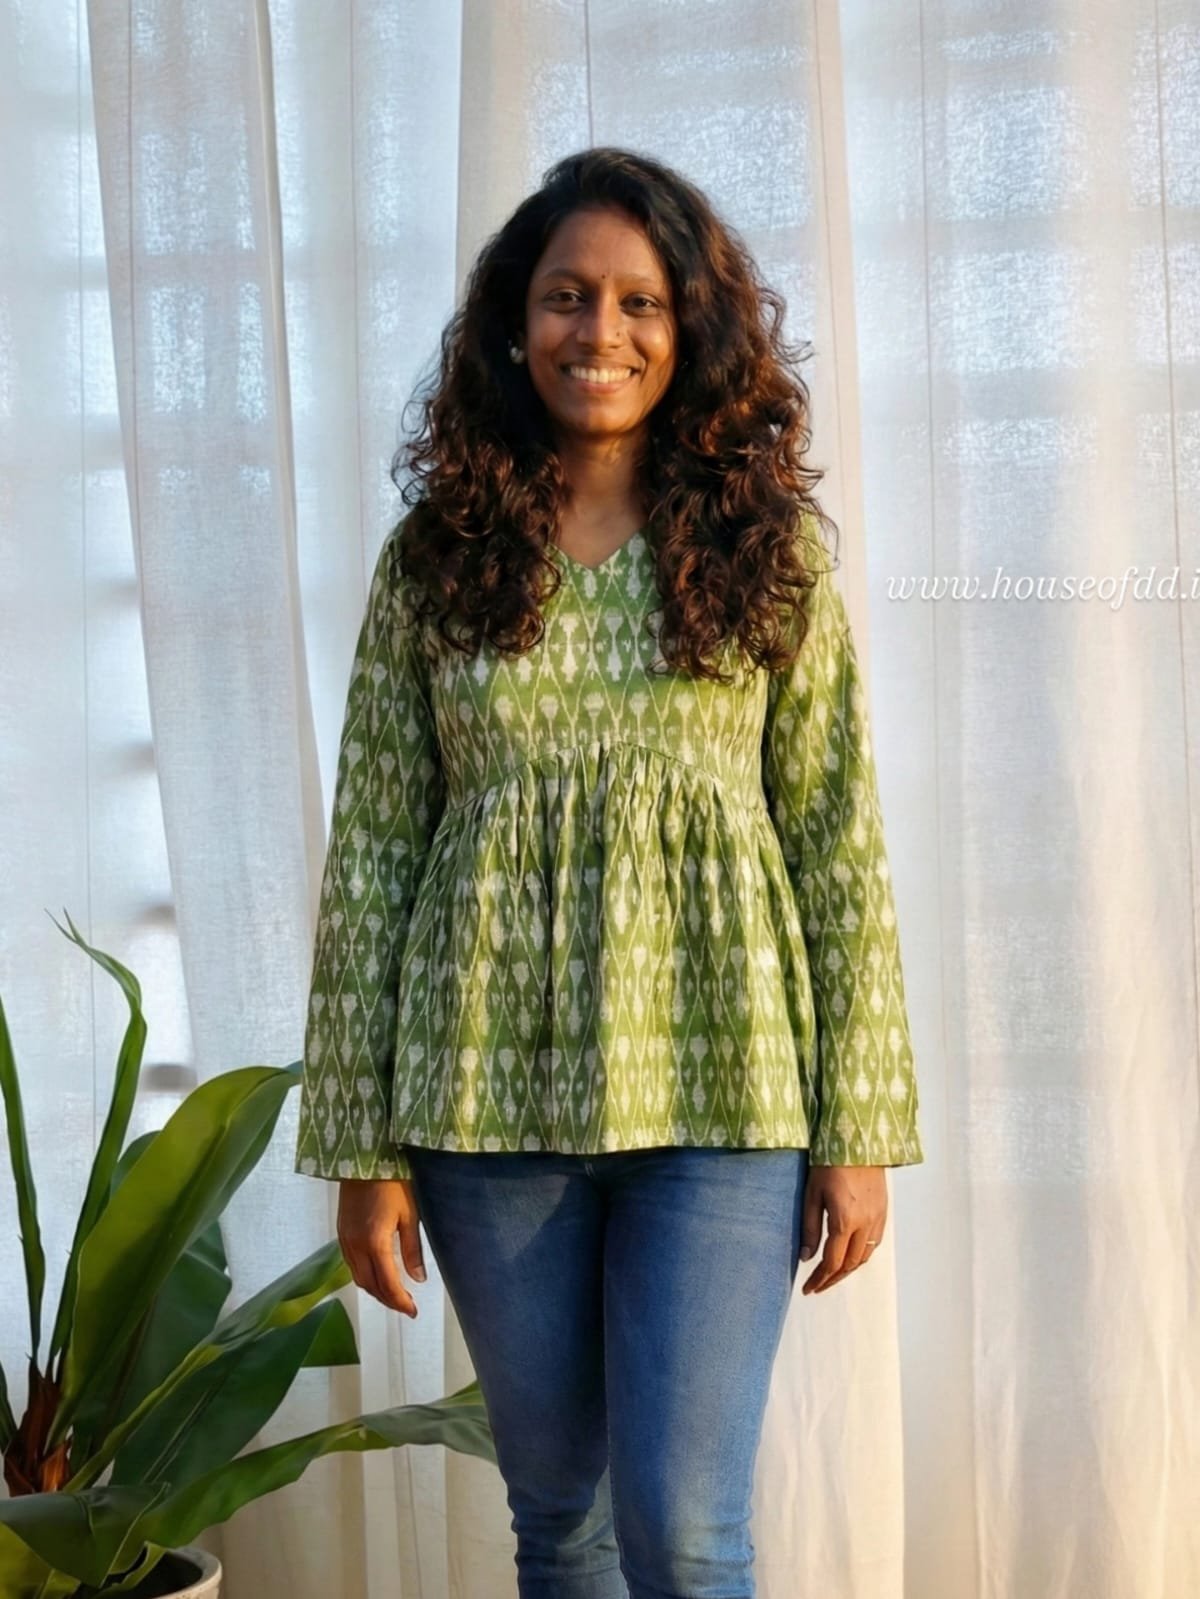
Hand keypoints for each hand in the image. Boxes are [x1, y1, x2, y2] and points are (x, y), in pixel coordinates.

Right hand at [337, 1178, 426, 1317]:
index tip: (413, 1312)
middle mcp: (355, 1246)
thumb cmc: (392, 1183)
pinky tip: (377, 1274)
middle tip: (406, 1306)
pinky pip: (351, 1264)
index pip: (387, 1284)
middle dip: (388, 1300)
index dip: (400, 1302)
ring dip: (375, 1290)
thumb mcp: (409, 1214)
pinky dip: (364, 1276)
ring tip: (394, 1294)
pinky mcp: (341, 1233)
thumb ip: (412, 1249)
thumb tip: (418, 1279)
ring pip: (358, 1277)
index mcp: (374, 1243)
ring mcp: (345, 1240)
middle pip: (369, 1285)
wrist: (364, 1160)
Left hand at [799, 1164, 886, 1294]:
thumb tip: (806, 1258)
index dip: (819, 1279)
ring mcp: (878, 1218)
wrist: (856, 1140)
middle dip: (833, 1279)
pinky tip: (849, 1256)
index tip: (808, 1288)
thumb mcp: (811, 1194)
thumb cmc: (828, 1163)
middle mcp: (865, 1224)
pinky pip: (874, 1243)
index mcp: (845, 1221)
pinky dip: (860, 1255)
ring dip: (848, 1270)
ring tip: (831, 1275)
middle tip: (817, 1286)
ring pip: (864, 1256)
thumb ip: (809, 1228)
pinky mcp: (883, 1211)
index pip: (832, 1262)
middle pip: (850, 1265)